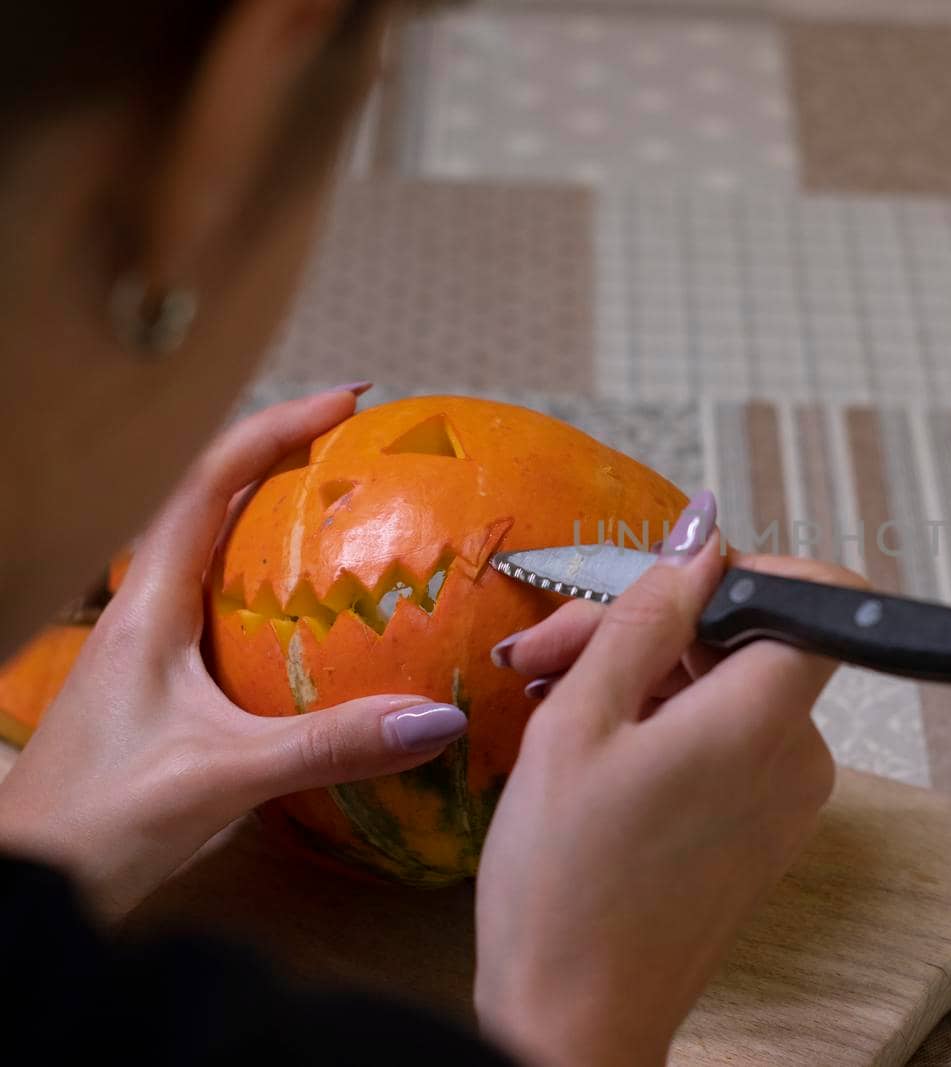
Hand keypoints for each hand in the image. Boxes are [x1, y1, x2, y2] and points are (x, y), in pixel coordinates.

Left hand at [0, 386, 467, 918]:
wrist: (28, 888)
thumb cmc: (97, 822)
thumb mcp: (222, 779)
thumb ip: (330, 745)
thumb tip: (440, 718)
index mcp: (146, 608)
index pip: (207, 483)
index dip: (275, 428)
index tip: (348, 402)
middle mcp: (144, 614)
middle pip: (210, 502)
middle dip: (282, 458)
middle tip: (359, 445)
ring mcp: (149, 652)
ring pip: (217, 557)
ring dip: (276, 521)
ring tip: (350, 512)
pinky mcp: (162, 692)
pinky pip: (227, 612)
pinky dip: (279, 591)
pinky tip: (324, 625)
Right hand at [473, 494, 857, 1066]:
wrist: (574, 1023)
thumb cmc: (564, 882)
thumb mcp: (580, 723)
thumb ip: (646, 618)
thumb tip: (703, 537)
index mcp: (764, 718)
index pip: (824, 598)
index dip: (752, 571)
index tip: (670, 585)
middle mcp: (799, 754)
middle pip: (753, 641)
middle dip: (656, 628)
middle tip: (552, 651)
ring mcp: (787, 799)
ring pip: (731, 691)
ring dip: (646, 678)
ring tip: (552, 699)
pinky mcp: (764, 832)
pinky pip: (730, 744)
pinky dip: (666, 728)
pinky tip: (591, 748)